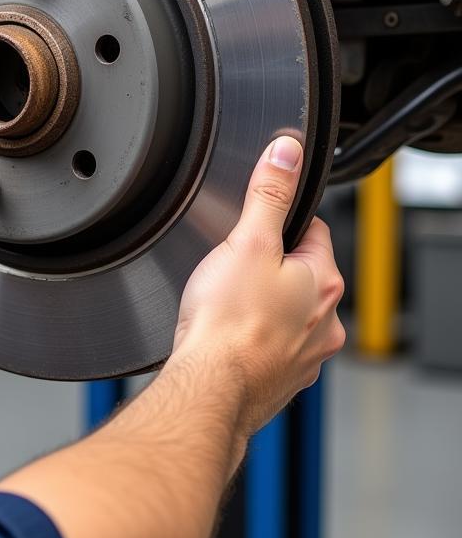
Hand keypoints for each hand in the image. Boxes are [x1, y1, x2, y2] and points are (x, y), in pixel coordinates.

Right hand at [172, 136, 344, 437]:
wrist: (210, 385)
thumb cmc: (227, 321)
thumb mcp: (247, 240)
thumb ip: (269, 193)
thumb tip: (287, 152)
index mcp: (323, 281)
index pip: (313, 229)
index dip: (280, 220)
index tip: (257, 225)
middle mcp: (325, 321)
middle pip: (300, 271)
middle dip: (270, 264)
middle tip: (234, 264)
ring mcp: (306, 354)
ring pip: (288, 311)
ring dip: (264, 303)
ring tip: (228, 300)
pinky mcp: (283, 377)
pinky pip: (273, 344)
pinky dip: (255, 336)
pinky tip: (229, 332)